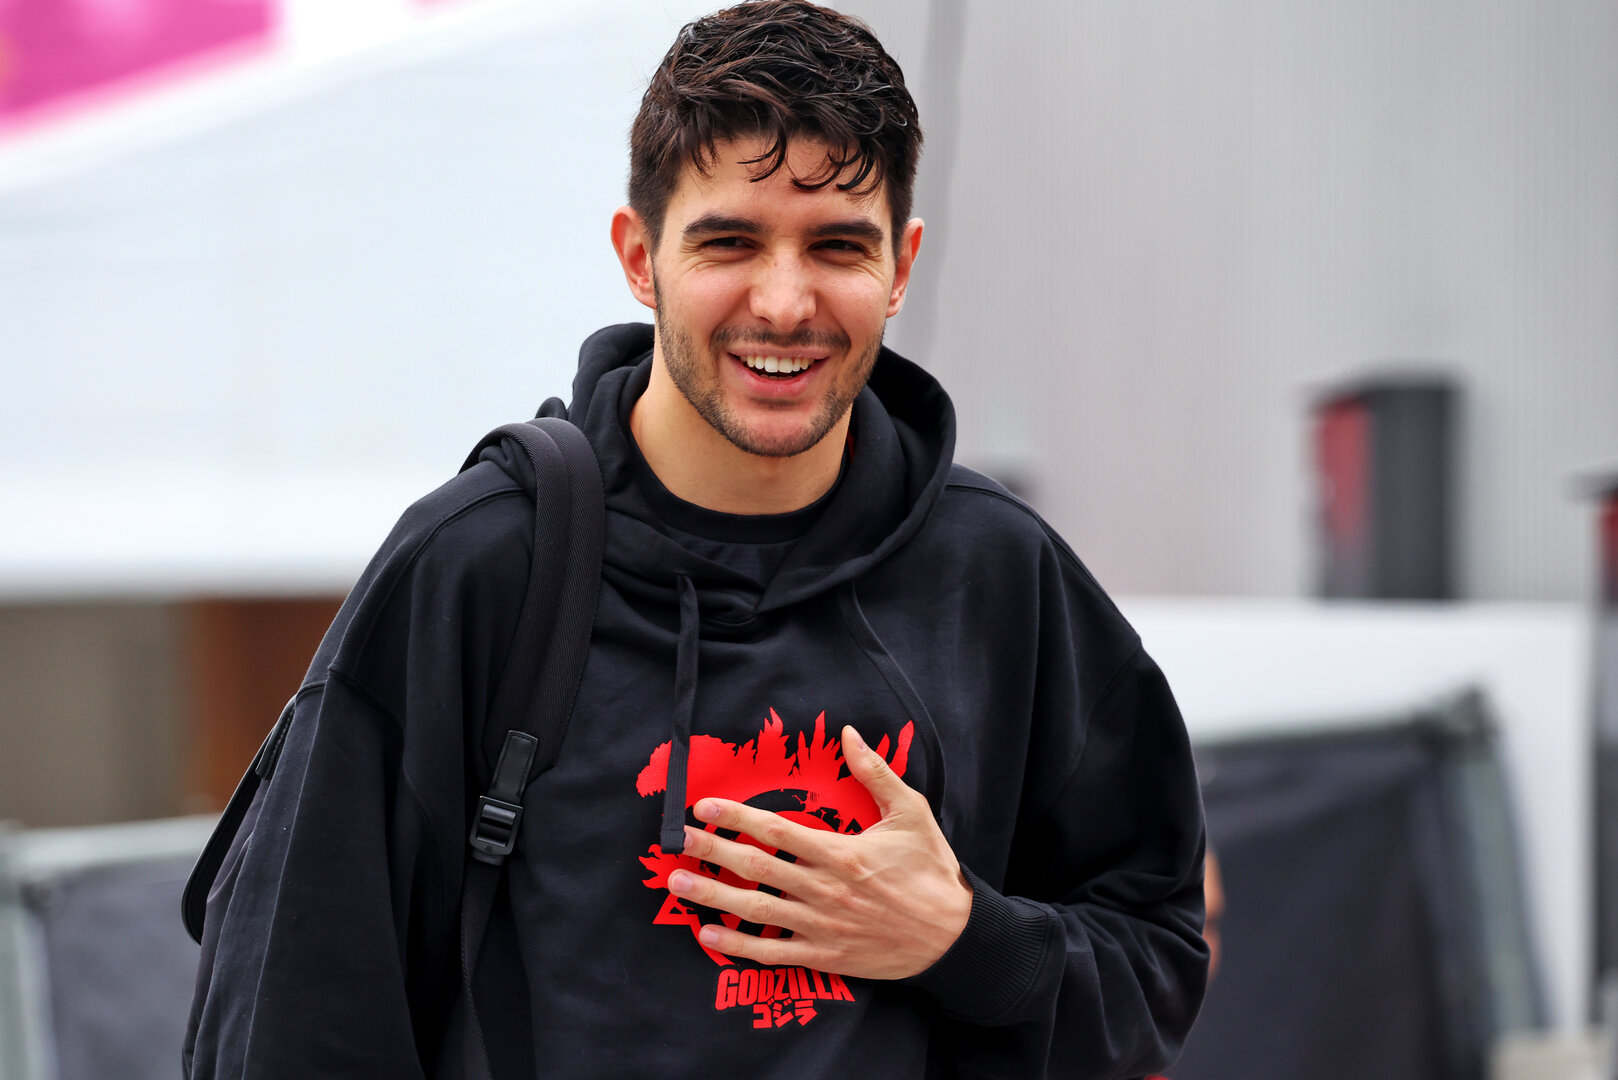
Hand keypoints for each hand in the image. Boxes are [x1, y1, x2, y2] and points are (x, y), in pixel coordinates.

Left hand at [666, 725, 972, 980]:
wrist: (953, 937)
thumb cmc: (932, 870)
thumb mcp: (911, 813)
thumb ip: (876, 773)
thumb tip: (849, 732)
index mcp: (841, 853)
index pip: (776, 830)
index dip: (736, 816)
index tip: (704, 806)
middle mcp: (824, 889)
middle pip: (756, 867)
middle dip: (712, 851)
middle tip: (677, 840)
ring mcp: (821, 926)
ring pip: (755, 910)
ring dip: (713, 896)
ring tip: (677, 883)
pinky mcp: (824, 956)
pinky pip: (773, 952)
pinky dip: (738, 946)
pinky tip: (709, 935)